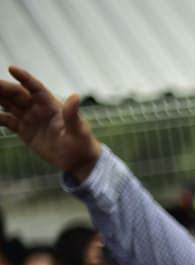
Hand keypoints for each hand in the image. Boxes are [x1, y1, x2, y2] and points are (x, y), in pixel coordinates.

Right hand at [0, 67, 101, 181]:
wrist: (78, 161)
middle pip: (16, 94)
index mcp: (51, 104)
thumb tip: (75, 96)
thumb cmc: (82, 143)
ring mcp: (30, 118)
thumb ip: (72, 114)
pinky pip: (7, 121)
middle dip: (2, 88)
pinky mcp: (24, 130)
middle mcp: (38, 108)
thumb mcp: (78, 130)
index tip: (11, 68)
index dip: (24, 78)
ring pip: (9, 104)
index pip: (35, 87)